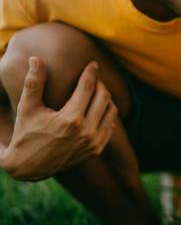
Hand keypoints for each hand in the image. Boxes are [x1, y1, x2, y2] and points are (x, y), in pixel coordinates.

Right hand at [3, 57, 117, 180]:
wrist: (28, 166)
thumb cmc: (26, 133)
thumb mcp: (27, 108)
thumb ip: (34, 82)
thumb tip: (36, 59)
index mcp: (70, 119)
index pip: (88, 87)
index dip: (91, 73)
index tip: (93, 64)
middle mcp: (85, 131)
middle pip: (103, 97)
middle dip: (100, 84)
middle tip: (93, 77)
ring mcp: (93, 142)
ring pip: (111, 110)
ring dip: (106, 98)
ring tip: (96, 91)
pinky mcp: (96, 149)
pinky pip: (110, 125)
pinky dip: (108, 113)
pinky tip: (99, 107)